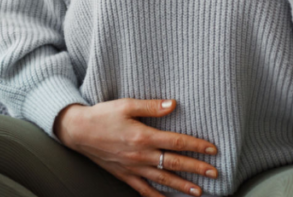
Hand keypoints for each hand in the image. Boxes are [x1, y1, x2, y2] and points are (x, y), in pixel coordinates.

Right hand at [53, 98, 218, 196]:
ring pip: (162, 180)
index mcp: (143, 136)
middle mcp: (141, 155)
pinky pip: (144, 190)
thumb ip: (150, 106)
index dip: (196, 146)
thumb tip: (173, 104)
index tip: (212, 150)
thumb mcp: (126, 105)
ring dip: (182, 186)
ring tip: (199, 191)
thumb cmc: (102, 115)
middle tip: (214, 173)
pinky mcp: (125, 176)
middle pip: (174, 163)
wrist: (78, 131)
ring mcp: (133, 168)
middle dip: (196, 168)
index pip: (176, 142)